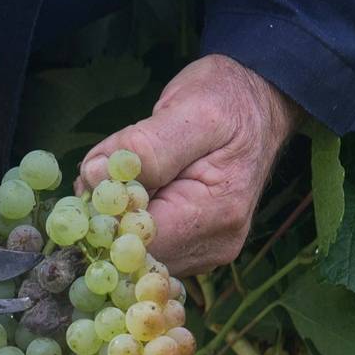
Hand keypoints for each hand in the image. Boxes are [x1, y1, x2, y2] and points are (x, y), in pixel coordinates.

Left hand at [76, 54, 298, 275]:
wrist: (259, 105)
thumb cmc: (227, 100)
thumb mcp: (191, 110)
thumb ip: (146, 146)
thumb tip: (94, 175)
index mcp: (215, 214)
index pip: (138, 243)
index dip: (105, 217)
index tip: (94, 179)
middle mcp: (214, 244)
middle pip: (135, 254)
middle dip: (108, 217)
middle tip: (103, 171)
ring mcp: (207, 250)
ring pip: (138, 254)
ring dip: (116, 219)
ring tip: (123, 176)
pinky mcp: (197, 247)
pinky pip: (149, 247)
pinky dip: (130, 222)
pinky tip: (135, 192)